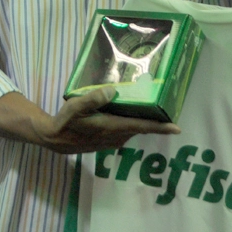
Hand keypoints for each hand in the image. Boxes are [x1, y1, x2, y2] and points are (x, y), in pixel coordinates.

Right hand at [32, 87, 179, 153]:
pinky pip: (127, 131)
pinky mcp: (108, 141)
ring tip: (153, 107)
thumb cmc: (65, 121)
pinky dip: (133, 123)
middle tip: (168, 108)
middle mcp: (116, 137)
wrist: (54, 139)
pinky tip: (130, 112)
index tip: (177, 128)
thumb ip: (93, 98)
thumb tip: (113, 90)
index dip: (159, 128)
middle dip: (156, 121)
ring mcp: (112, 141)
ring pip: (134, 130)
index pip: (141, 127)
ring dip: (144, 122)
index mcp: (111, 127)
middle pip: (141, 128)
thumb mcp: (75, 106)